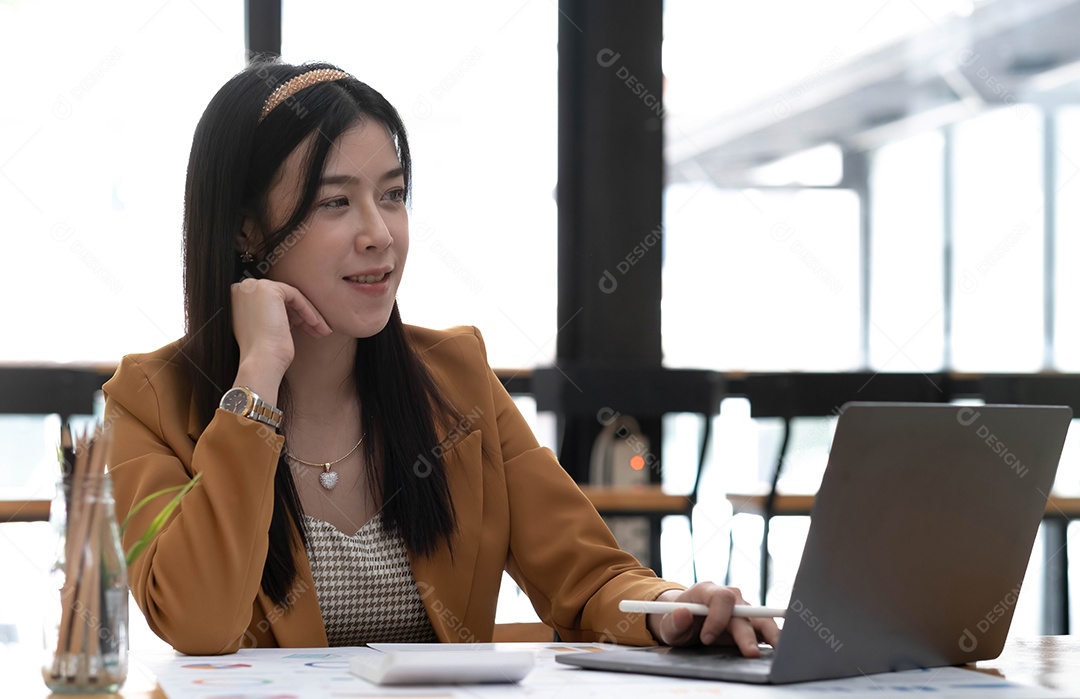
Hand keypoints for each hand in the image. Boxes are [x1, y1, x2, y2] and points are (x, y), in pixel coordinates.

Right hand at [230, 277, 331, 394]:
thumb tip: (289, 316)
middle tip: (317, 330)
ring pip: (290, 297)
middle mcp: (242, 290)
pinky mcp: (267, 288)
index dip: (289, 316)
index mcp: (237, 301)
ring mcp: (253, 287)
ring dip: (308, 314)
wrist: (261, 361)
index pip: (270, 303)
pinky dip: (307, 310)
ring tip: (320, 331)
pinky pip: (295, 295)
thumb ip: (270, 317)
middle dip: (301, 315)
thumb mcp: (264, 330)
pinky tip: (315, 325)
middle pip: (281, 299)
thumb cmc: (262, 354)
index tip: (304, 329)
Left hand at [644, 583, 779, 656]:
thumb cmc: (677, 620)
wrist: (684, 620)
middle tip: (749, 653)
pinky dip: (773, 637)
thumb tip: (682, 613)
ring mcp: (742, 609)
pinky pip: (765, 628)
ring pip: (760, 618)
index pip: (721, 598)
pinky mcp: (751, 623)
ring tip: (779, 648)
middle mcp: (729, 597)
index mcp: (707, 591)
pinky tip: (781, 648)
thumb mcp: (668, 624)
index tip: (707, 639)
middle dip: (747, 633)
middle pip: (744, 611)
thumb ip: (674, 620)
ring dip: (770, 633)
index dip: (717, 618)